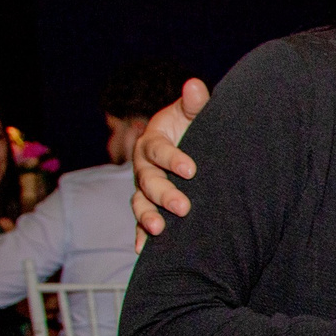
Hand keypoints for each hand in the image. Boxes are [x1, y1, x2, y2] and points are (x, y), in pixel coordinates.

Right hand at [131, 80, 208, 241]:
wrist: (192, 147)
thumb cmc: (193, 129)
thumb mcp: (193, 115)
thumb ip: (195, 104)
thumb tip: (195, 85)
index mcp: (152, 143)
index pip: (158, 150)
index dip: (173, 158)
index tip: (192, 170)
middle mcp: (143, 168)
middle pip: (148, 182)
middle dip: (164, 194)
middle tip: (184, 207)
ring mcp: (144, 190)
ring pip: (140, 204)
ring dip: (147, 218)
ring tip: (160, 230)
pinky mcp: (149, 207)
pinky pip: (140, 224)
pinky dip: (140, 236)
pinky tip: (142, 250)